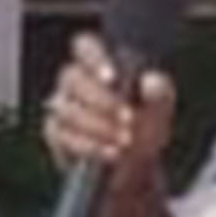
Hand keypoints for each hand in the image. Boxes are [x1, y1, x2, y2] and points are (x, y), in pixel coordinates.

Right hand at [40, 44, 178, 206]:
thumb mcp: (159, 112)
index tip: (112, 78)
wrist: (133, 170)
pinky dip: (90, 146)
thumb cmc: (143, 130)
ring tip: (125, 141)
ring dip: (99, 126)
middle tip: (128, 119)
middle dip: (102, 100)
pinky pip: (63, 136)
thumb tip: (151, 81)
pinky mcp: (55, 134)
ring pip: (67, 108)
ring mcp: (61, 107)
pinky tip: (111, 153)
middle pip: (72, 77)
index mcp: (99, 64)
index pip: (84, 46)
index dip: (94, 58)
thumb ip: (160, 94)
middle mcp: (75, 81)